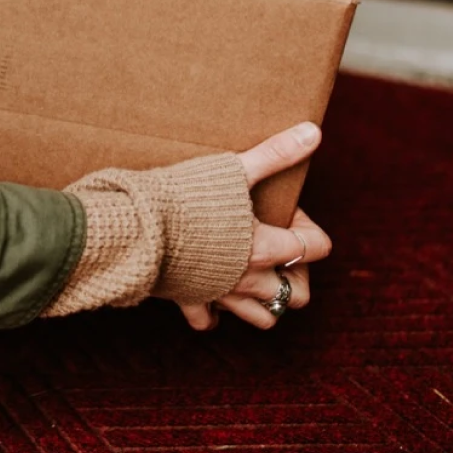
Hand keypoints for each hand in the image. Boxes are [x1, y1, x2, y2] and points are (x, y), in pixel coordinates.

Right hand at [180, 123, 331, 330]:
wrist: (136, 224)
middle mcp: (249, 278)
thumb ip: (275, 153)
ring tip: (254, 273)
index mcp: (265, 247)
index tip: (283, 210)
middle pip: (297, 294)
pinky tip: (211, 291)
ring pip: (263, 318)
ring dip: (266, 299)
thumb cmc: (185, 196)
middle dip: (296, 274)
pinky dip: (213, 312)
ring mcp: (220, 293)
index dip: (308, 227)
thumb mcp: (234, 169)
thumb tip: (313, 131)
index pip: (316, 247)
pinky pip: (207, 321)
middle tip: (279, 249)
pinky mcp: (189, 298)